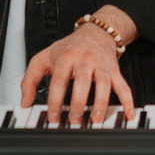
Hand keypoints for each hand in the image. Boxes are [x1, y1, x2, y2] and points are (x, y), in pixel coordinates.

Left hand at [20, 6, 136, 125]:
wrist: (94, 33)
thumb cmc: (68, 48)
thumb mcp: (44, 58)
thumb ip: (30, 79)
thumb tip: (25, 101)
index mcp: (65, 57)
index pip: (58, 81)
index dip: (54, 101)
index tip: (52, 117)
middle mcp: (84, 60)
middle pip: (81, 83)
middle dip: (77, 104)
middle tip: (73, 121)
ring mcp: (101, 65)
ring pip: (103, 84)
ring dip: (100, 104)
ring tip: (95, 120)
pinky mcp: (114, 70)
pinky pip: (123, 86)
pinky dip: (128, 100)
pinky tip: (128, 113)